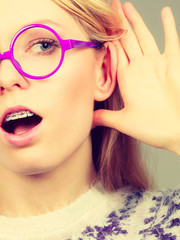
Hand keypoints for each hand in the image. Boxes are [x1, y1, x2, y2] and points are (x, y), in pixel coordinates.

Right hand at [93, 0, 179, 154]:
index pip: (113, 50)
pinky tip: (166, 12)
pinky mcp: (173, 66)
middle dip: (117, 22)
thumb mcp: (122, 123)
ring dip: (135, 20)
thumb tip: (88, 119)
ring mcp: (158, 64)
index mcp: (126, 77)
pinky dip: (169, 26)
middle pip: (126, 39)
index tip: (100, 22)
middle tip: (110, 6)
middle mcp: (140, 66)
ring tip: (126, 6)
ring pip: (144, 36)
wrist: (177, 130)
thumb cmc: (152, 126)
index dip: (106, 35)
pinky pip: (172, 41)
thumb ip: (102, 117)